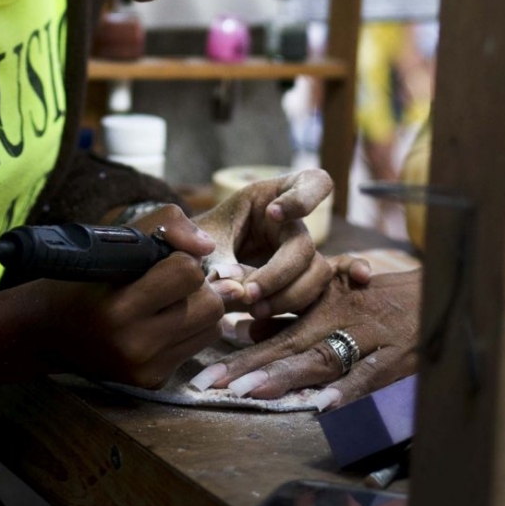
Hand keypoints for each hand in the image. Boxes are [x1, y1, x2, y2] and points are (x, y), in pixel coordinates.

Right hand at [29, 205, 231, 388]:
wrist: (48, 330)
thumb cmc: (85, 278)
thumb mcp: (116, 240)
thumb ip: (166, 225)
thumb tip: (207, 247)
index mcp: (120, 308)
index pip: (188, 273)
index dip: (180, 259)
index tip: (161, 260)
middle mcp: (134, 346)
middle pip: (211, 306)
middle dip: (197, 287)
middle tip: (170, 282)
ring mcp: (145, 369)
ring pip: (212, 328)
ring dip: (198, 309)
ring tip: (168, 302)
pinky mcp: (152, 382)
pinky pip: (197, 348)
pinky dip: (187, 332)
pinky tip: (160, 325)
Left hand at [194, 170, 332, 315]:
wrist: (187, 271)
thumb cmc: (195, 244)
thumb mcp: (199, 242)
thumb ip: (215, 262)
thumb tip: (237, 290)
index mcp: (271, 198)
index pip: (313, 182)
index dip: (304, 197)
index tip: (273, 213)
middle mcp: (291, 226)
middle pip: (307, 246)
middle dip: (280, 273)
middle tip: (250, 293)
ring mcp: (297, 256)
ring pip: (317, 275)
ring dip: (289, 296)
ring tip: (253, 310)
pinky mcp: (297, 284)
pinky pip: (309, 299)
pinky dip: (287, 312)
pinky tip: (258, 323)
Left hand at [198, 260, 418, 407]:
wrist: (447, 289)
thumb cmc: (385, 298)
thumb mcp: (339, 297)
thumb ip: (299, 314)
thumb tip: (249, 331)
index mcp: (324, 303)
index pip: (276, 329)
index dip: (240, 353)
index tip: (205, 376)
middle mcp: (341, 316)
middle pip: (290, 344)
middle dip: (250, 367)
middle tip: (212, 386)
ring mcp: (371, 336)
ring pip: (324, 357)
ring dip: (287, 376)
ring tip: (252, 394)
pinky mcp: (399, 355)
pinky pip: (371, 374)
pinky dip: (348, 389)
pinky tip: (324, 405)